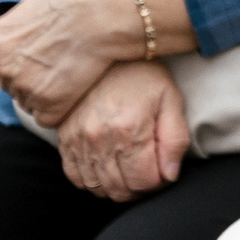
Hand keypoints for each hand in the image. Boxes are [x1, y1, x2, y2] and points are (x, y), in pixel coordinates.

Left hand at [0, 0, 155, 125]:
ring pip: (30, 103)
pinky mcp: (47, 104)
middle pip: (12, 87)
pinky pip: (47, 118)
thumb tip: (27, 18)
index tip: (40, 59)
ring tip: (71, 73)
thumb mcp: (35, 0)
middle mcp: (3, 66)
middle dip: (34, 79)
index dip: (21, 64)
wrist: (102, 10)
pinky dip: (61, 108)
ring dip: (48, 94)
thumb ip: (23, 20)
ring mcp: (23, 87)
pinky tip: (75, 87)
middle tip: (60, 65)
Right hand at [56, 60, 192, 200]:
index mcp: (129, 130)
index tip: (163, 171)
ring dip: (116, 188)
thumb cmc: (143, 75)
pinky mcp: (64, 138)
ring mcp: (78, 140)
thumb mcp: (170, 100)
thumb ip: (175, 140)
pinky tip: (106, 168)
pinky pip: (74, 176)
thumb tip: (170, 175)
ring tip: (129, 171)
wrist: (103, 49)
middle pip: (120, 190)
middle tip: (148, 173)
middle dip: (139, 189)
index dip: (159, 182)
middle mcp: (99, 139)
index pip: (145, 182)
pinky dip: (92, 180)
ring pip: (97, 187)